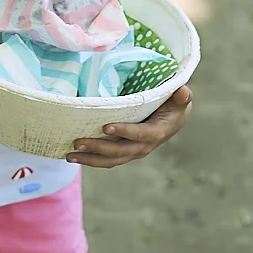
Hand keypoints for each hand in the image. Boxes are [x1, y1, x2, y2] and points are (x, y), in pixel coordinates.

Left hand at [66, 84, 192, 167]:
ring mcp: (133, 151)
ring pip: (111, 159)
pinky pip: (108, 159)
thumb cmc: (174, 104)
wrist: (173, 119)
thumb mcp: (180, 99)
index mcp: (157, 132)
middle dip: (98, 148)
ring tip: (70, 155)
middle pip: (120, 151)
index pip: (140, 134)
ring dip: (90, 159)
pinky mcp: (125, 151)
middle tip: (77, 142)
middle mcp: (144, 146)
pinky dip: (91, 159)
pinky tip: (75, 155)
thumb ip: (181, 97)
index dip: (125, 132)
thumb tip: (183, 92)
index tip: (106, 127)